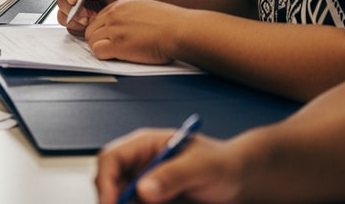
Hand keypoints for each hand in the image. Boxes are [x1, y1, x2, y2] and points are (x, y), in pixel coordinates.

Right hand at [54, 0, 133, 30]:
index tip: (75, 0)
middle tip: (89, 16)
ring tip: (93, 20)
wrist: (130, 9)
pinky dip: (79, 28)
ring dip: (76, 20)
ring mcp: (73, 5)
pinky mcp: (75, 19)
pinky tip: (92, 25)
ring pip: (62, 14)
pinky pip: (69, 26)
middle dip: (73, 10)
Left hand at [84, 0, 184, 64]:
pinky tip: (117, 57)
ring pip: (91, 40)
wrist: (180, 30)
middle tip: (108, 48)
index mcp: (122, 2)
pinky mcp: (117, 43)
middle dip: (97, 39)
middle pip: (91, 28)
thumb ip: (131, 14)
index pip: (99, 17)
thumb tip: (123, 27)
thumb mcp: (147, 9)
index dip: (102, 29)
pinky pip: (97, 51)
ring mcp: (114, 27)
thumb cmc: (171, 24)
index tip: (108, 37)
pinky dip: (104, 56)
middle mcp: (115, 12)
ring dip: (100, 48)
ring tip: (115, 54)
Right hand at [97, 128, 243, 203]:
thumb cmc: (222, 164)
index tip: (112, 202)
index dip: (106, 180)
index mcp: (144, 146)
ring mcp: (144, 186)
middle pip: (109, 184)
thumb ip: (173, 175)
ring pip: (122, 202)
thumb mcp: (202, 167)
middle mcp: (139, 166)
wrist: (239, 181)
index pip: (111, 159)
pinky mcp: (152, 202)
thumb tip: (143, 189)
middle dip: (113, 200)